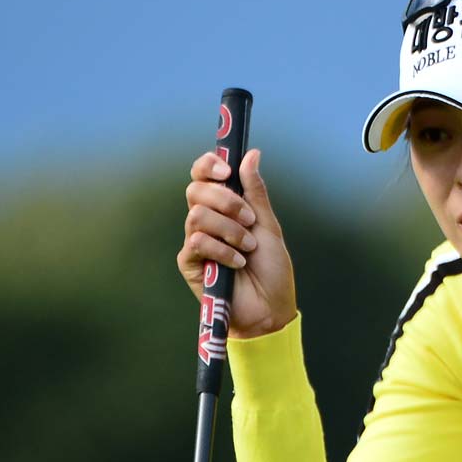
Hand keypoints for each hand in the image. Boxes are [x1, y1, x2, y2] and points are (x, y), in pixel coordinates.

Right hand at [178, 148, 296, 338]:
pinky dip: (222, 250)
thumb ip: (255, 191)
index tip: (227, 170)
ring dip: (230, 230)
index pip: (202, 175)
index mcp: (223, 207)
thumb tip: (251, 154)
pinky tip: (237, 262)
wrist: (270, 308)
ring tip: (248, 248)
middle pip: (196, 190)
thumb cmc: (271, 270)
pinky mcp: (189, 263)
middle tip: (249, 219)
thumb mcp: (267, 225)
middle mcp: (205, 221)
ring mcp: (195, 241)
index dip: (208, 165)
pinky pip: (197, 242)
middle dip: (226, 200)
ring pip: (197, 215)